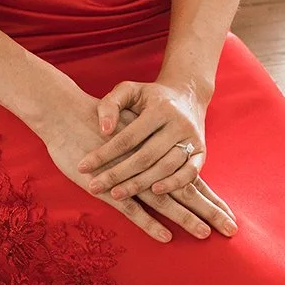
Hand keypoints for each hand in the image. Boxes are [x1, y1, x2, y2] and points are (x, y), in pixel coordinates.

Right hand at [35, 82, 236, 244]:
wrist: (67, 112)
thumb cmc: (99, 122)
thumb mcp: (129, 130)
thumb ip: (148, 148)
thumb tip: (168, 161)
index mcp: (157, 154)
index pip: (190, 180)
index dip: (211, 198)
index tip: (230, 216)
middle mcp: (150, 166)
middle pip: (186, 192)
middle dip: (210, 212)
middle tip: (232, 231)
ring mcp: (130, 178)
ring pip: (165, 202)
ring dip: (186, 218)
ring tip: (205, 234)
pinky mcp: (109, 187)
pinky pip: (133, 208)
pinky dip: (149, 222)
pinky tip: (165, 236)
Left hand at [77, 78, 207, 201]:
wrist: (187, 95)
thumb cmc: (150, 96)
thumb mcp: (128, 90)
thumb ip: (110, 104)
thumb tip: (104, 130)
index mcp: (160, 108)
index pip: (128, 137)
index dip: (104, 153)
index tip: (82, 167)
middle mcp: (179, 124)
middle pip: (145, 156)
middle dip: (118, 174)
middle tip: (94, 186)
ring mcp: (192, 139)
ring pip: (166, 167)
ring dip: (141, 183)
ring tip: (116, 194)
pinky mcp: (202, 152)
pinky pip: (190, 173)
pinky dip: (173, 184)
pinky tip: (154, 192)